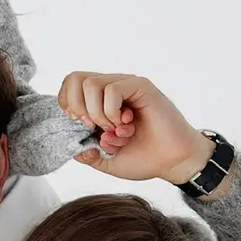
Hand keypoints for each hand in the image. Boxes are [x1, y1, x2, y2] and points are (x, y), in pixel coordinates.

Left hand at [58, 73, 214, 187]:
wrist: (172, 162)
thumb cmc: (144, 158)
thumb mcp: (106, 160)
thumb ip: (87, 152)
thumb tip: (73, 142)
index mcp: (100, 102)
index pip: (70, 86)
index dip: (67, 106)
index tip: (81, 127)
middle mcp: (111, 89)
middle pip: (75, 78)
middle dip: (77, 108)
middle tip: (93, 128)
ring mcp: (125, 86)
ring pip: (91, 84)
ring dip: (97, 114)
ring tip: (115, 131)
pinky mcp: (140, 86)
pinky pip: (112, 90)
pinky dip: (112, 112)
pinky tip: (125, 125)